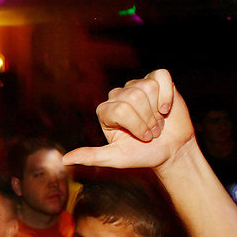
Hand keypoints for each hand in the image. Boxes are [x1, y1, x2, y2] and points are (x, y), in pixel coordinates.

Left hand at [64, 69, 195, 170]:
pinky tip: (166, 107)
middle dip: (147, 120)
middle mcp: (118, 95)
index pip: (120, 110)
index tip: (143, 138)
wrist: (171, 150)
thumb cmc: (142, 154)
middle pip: (133, 97)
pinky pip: (161, 76)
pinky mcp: (156, 80)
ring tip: (158, 122)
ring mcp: (137, 86)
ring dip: (157, 111)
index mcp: (105, 111)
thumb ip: (91, 156)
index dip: (136, 125)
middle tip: (151, 132)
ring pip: (147, 87)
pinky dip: (167, 94)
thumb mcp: (115, 158)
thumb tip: (65, 159)